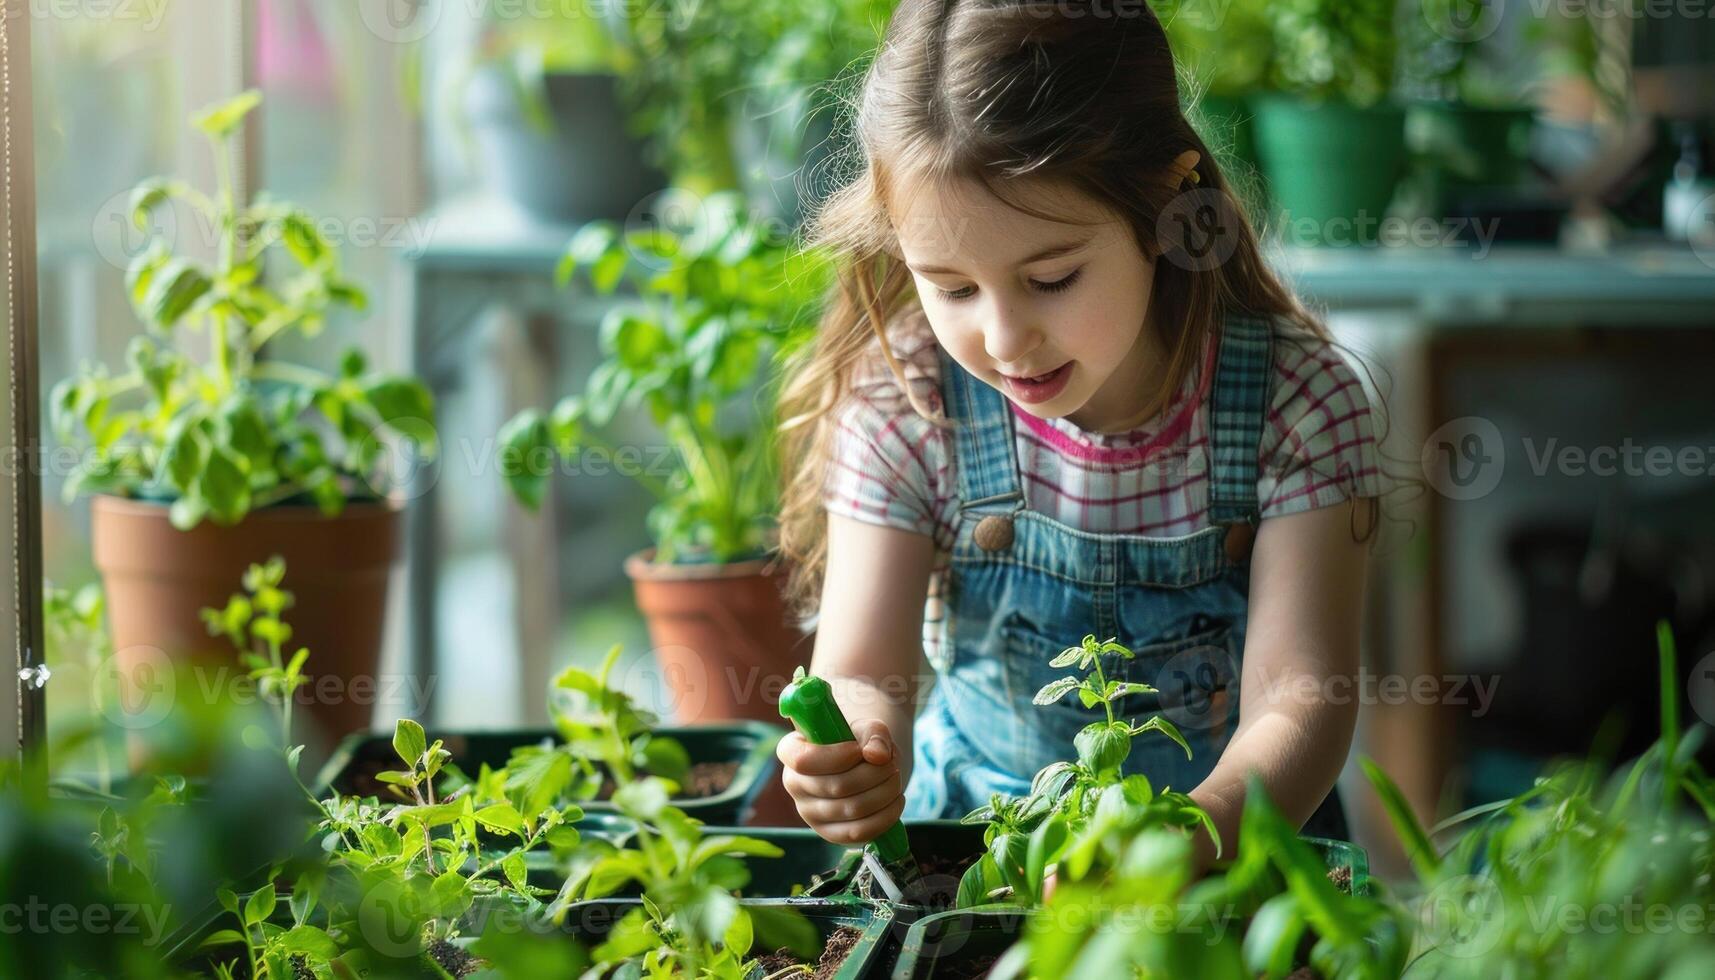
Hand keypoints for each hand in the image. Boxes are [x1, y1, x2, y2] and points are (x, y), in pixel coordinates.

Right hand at [776, 718, 905, 845]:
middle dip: (874, 773)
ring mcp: (809, 813)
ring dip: (885, 792)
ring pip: (851, 809)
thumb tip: (878, 756)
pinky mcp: (829, 833)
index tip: (859, 749)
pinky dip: (886, 816)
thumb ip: (874, 735)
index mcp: (791, 751)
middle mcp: (794, 784)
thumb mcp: (867, 728)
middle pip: (836, 786)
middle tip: (892, 763)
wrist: (864, 764)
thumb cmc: (859, 742)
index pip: (802, 760)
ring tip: (895, 777)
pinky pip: (859, 832)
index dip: (836, 756)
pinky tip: (897, 799)